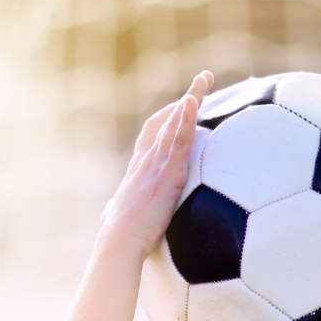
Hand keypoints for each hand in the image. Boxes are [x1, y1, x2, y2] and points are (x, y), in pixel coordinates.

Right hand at [97, 71, 213, 262]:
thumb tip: (114, 212)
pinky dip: (186, 119)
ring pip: (174, 123)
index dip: (167, 117)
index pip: (153, 134)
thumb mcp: (120, 215)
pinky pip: (179, 141)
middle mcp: (146, 159)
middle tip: (203, 80)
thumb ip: (122, 208)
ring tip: (205, 79)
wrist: (119, 242)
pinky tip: (194, 102)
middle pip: (165, 120)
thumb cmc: (120, 237)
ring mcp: (156, 164)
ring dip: (190, 99)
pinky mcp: (167, 173)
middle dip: (185, 99)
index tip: (180, 104)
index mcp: (139, 168)